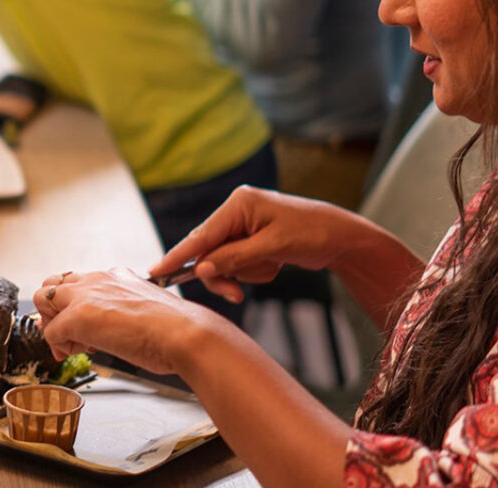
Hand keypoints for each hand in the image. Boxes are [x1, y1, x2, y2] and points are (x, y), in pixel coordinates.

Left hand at [33, 268, 226, 375]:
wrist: (186, 334)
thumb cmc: (175, 330)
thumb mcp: (143, 312)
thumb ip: (120, 313)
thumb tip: (104, 330)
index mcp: (115, 276)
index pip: (77, 283)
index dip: (73, 306)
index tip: (84, 328)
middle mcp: (98, 279)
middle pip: (52, 286)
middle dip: (54, 311)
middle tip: (69, 335)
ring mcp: (86, 296)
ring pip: (43, 300)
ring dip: (53, 325)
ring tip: (74, 346)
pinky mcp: (78, 316)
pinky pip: (51, 331)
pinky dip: (58, 346)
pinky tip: (76, 353)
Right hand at [148, 186, 374, 302]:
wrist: (342, 238)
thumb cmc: (312, 234)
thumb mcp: (272, 247)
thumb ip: (234, 258)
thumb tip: (201, 269)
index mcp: (238, 204)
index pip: (200, 235)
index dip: (177, 256)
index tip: (154, 273)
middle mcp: (236, 212)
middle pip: (208, 251)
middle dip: (222, 273)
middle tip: (234, 294)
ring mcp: (243, 226)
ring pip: (222, 261)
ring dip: (243, 273)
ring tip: (270, 267)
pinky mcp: (250, 239)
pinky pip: (237, 263)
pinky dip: (253, 271)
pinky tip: (275, 264)